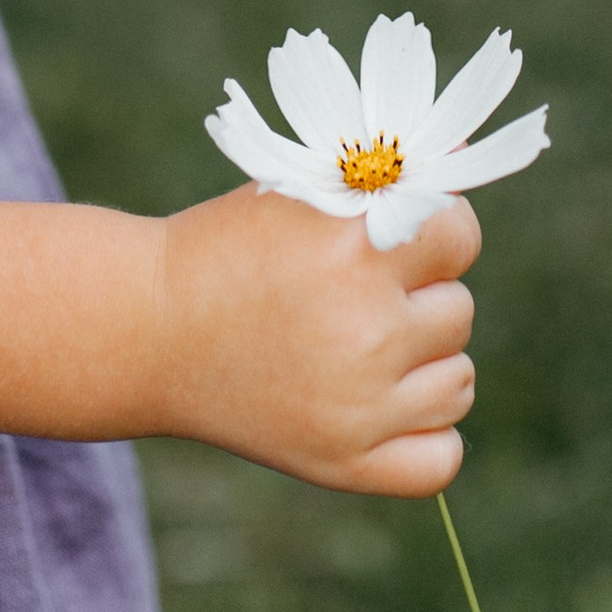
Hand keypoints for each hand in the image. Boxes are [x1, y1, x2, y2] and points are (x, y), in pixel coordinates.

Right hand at [148, 188, 480, 494]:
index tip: (400, 239)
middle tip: (355, 297)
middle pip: (458, 311)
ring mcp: (358, 406)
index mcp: (354, 251)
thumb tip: (464, 148)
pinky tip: (388, 404)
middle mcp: (366, 331)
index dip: (435, 234)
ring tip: (363, 347)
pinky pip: (441, 457)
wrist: (146, 331)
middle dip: (417, 298)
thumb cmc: (227, 251)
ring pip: (458, 381)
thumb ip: (386, 181)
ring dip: (425, 363)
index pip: (460, 237)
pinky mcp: (343, 463)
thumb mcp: (301, 192)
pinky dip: (426, 433)